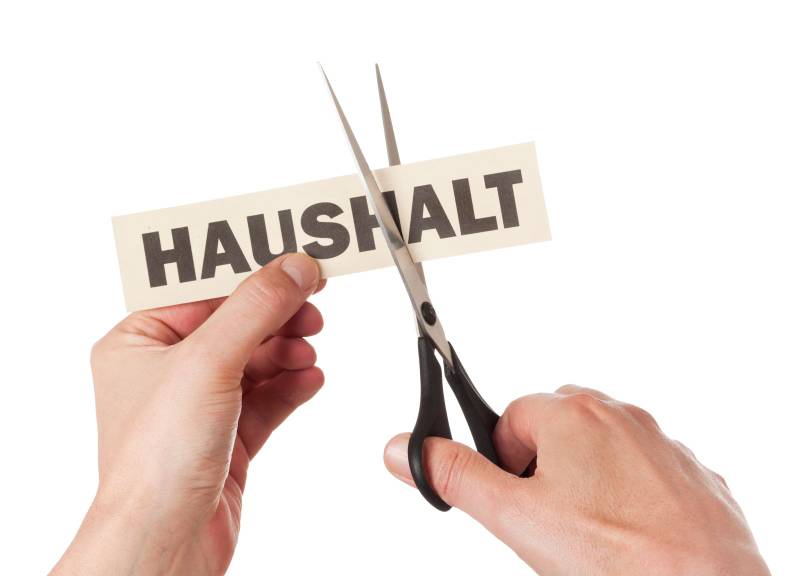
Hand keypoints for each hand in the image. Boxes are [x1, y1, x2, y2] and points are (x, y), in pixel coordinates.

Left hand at [52, 254, 323, 575]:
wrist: (166, 542)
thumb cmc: (156, 461)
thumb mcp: (209, 363)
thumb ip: (256, 308)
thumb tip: (293, 267)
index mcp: (139, 341)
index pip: (203, 290)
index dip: (252, 275)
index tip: (295, 264)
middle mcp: (167, 371)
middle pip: (236, 324)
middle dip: (277, 318)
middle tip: (312, 309)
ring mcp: (199, 405)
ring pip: (256, 360)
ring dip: (287, 353)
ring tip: (308, 351)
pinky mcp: (227, 437)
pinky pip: (267, 398)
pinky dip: (291, 386)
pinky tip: (310, 380)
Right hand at [384, 385, 769, 574]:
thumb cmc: (617, 557)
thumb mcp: (515, 518)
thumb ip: (456, 476)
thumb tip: (404, 449)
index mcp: (572, 413)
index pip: (511, 416)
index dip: (506, 461)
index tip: (518, 496)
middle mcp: (620, 414)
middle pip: (558, 427)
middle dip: (545, 465)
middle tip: (552, 516)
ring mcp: (661, 443)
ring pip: (603, 449)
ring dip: (589, 479)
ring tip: (593, 531)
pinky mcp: (691, 473)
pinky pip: (646, 472)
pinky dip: (632, 495)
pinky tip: (631, 534)